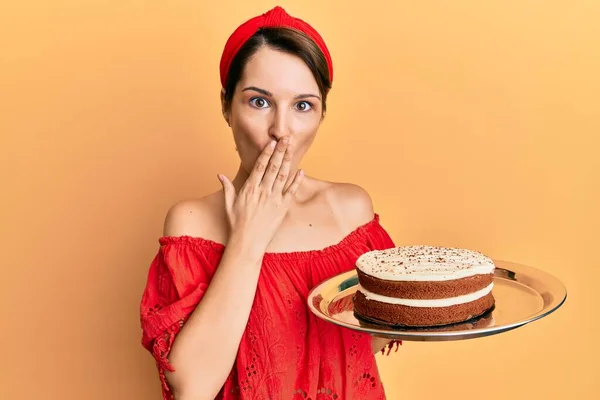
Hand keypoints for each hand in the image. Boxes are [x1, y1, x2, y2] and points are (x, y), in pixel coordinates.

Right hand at [218, 137, 303, 253]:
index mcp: (249, 189)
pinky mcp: (282, 208)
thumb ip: (227, 188)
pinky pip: (291, 192)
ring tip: (292, 148)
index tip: (272, 142)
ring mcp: (274, 200)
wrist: (248, 242)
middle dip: (280, 151)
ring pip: (283, 176)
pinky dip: (296, 181)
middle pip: (273, 167)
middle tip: (286, 138)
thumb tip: (219, 174)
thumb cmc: (237, 224)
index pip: (259, 166)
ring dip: (288, 161)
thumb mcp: (228, 204)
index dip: (267, 153)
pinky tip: (300, 170)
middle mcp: (262, 192)